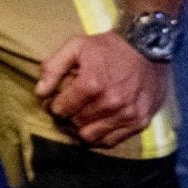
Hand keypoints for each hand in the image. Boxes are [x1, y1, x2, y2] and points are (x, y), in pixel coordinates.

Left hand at [34, 29, 169, 149]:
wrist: (147, 46)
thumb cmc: (108, 46)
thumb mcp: (76, 46)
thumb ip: (53, 67)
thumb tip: (40, 92)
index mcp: (92, 84)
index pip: (61, 110)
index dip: (54, 107)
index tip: (56, 102)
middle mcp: (110, 103)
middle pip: (75, 124)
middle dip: (68, 117)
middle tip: (69, 109)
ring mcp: (127, 114)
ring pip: (91, 137)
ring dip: (82, 129)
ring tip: (82, 116)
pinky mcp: (140, 122)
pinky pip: (111, 141)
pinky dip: (100, 135)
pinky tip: (98, 123)